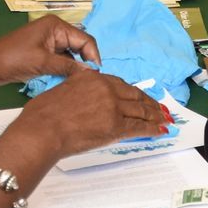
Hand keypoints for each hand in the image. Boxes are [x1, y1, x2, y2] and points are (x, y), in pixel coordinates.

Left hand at [0, 16, 100, 82]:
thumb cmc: (12, 58)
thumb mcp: (43, 62)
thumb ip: (68, 67)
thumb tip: (91, 73)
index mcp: (56, 26)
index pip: (85, 39)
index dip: (93, 56)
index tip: (97, 74)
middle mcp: (55, 31)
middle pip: (81, 46)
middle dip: (87, 61)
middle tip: (91, 80)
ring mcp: (50, 42)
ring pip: (73, 54)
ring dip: (77, 67)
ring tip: (83, 83)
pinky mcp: (45, 53)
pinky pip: (63, 60)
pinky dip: (68, 70)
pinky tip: (71, 81)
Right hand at [6, 73, 169, 160]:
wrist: (42, 130)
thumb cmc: (43, 114)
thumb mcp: (62, 89)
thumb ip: (78, 90)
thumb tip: (83, 98)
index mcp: (92, 77)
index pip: (119, 84)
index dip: (132, 93)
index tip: (138, 97)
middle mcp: (106, 88)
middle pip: (134, 95)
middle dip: (149, 103)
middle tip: (159, 109)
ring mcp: (113, 106)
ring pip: (140, 111)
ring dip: (155, 116)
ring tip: (164, 120)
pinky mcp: (116, 125)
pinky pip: (140, 127)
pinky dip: (153, 128)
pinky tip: (160, 130)